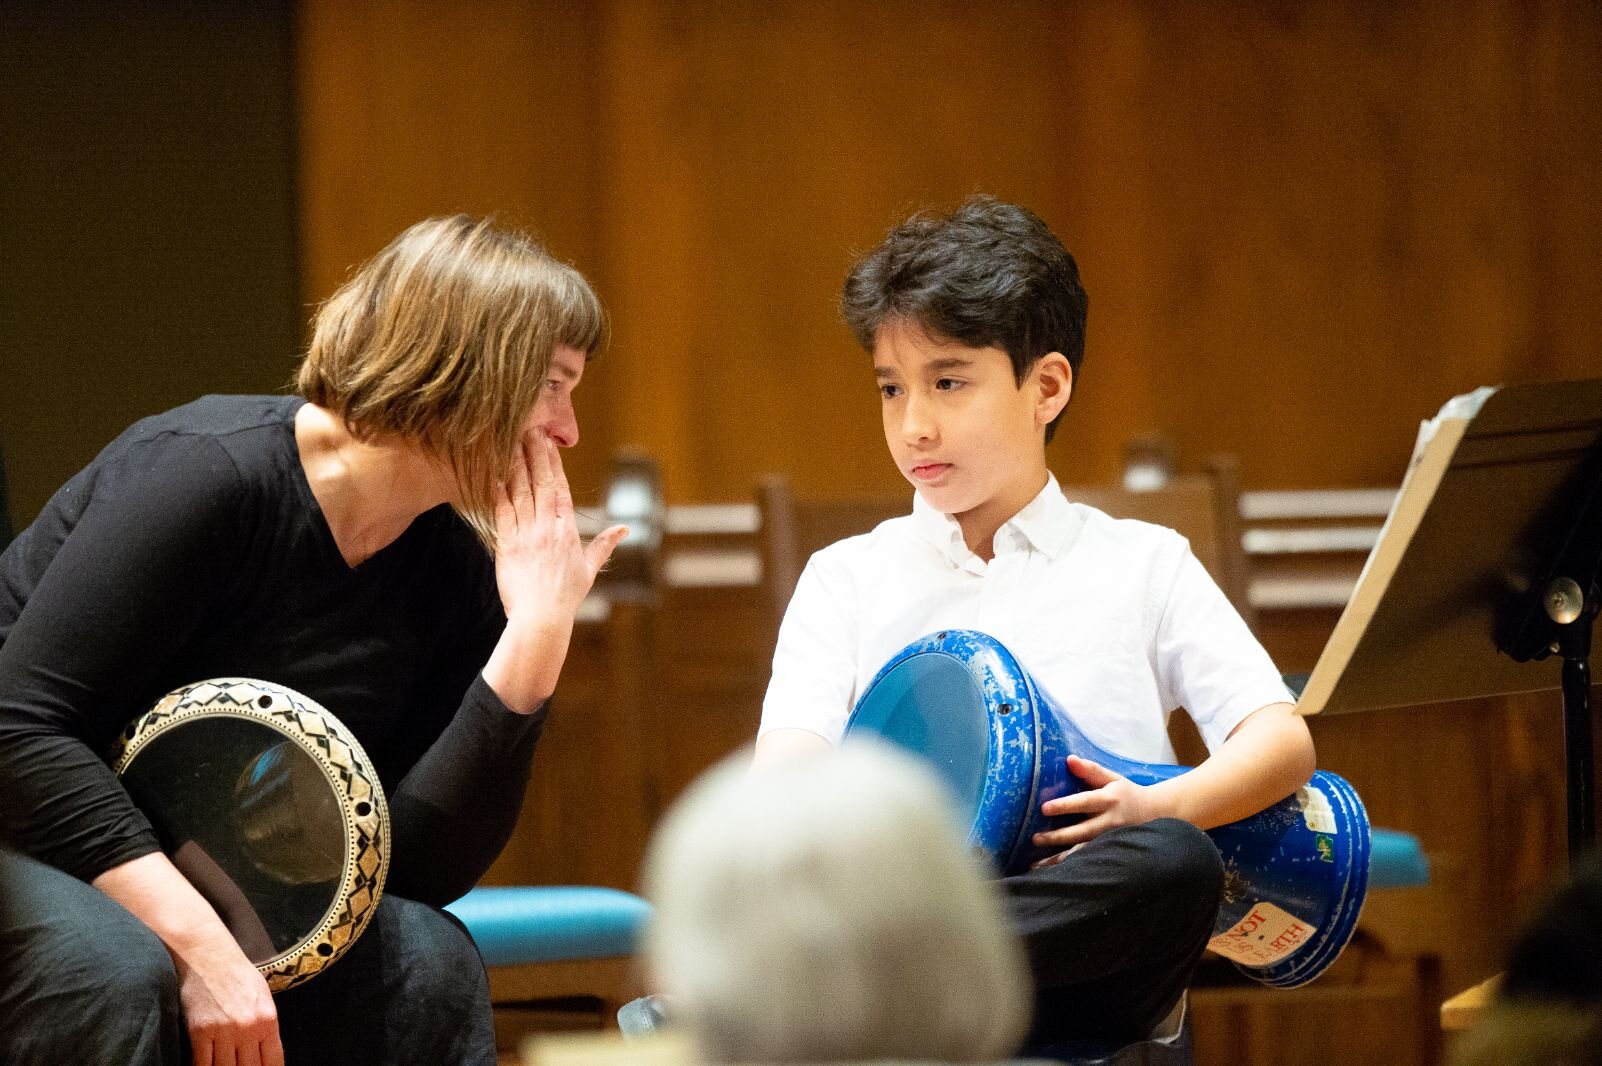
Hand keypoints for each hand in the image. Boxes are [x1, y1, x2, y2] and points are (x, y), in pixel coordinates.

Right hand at [172, 932, 282, 1065]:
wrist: (209, 955)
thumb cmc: (237, 973)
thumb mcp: (263, 996)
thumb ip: (266, 1026)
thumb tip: (266, 1054)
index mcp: (268, 1019)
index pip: (272, 1061)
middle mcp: (247, 1028)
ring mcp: (223, 1031)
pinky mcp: (200, 1032)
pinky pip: (202, 1064)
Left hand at [494, 429, 626, 624]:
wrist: (540, 618)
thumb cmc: (566, 597)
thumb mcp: (589, 568)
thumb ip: (604, 544)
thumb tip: (625, 529)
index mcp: (567, 530)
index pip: (560, 488)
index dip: (553, 463)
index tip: (548, 443)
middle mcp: (547, 526)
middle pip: (540, 482)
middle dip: (534, 454)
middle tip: (528, 429)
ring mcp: (526, 534)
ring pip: (520, 491)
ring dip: (515, 465)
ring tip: (509, 441)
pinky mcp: (506, 544)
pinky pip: (501, 511)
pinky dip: (497, 490)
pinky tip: (493, 472)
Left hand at [1029, 755, 1167, 867]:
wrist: (1154, 813)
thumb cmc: (1126, 793)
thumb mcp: (1112, 778)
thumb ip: (1090, 770)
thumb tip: (1069, 759)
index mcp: (1109, 800)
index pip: (1084, 802)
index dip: (1065, 806)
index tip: (1045, 808)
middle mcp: (1110, 822)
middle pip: (1082, 831)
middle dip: (1058, 836)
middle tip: (1036, 838)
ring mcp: (1111, 840)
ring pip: (1084, 851)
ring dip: (1061, 858)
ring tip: (1037, 864)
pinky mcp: (1110, 851)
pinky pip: (1088, 860)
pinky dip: (1071, 866)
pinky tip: (1053, 872)